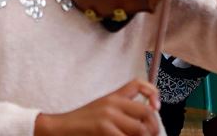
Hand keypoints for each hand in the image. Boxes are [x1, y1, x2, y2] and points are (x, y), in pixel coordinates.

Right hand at [34, 79, 159, 135]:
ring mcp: (108, 116)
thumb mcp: (101, 110)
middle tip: (150, 135)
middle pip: (146, 111)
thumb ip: (121, 111)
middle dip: (153, 127)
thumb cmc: (81, 123)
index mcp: (112, 97)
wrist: (60, 127)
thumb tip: (145, 123)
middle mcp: (112, 103)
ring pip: (141, 129)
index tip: (156, 106)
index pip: (137, 84)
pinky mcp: (104, 129)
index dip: (152, 93)